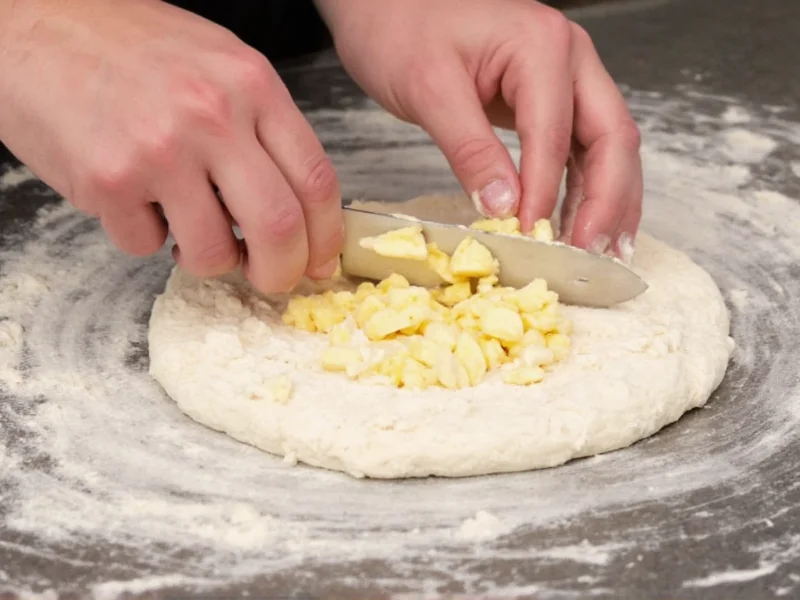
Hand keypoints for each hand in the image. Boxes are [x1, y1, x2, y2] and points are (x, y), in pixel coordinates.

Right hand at [0, 0, 342, 291]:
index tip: (320, 261)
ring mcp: (159, 149)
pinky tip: (134, 201)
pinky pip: (146, 245)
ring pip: (213, 252)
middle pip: (279, 227)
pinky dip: (146, 238)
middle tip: (270, 279)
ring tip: (188, 231)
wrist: (32, 23)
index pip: (316, 179)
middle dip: (281, 271)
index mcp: (251, 83)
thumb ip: (262, 129)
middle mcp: (212, 115)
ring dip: (208, 259)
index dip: (326, 236)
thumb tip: (298, 209)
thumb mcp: (218, 65)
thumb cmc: (128, 46)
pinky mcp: (108, 180)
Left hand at [315, 0, 641, 260]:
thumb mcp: (428, 89)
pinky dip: (585, 187)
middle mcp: (569, 59)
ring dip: (608, 200)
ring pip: (606, 146)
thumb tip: (502, 206)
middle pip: (611, 138)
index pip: (556, 135)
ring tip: (602, 251)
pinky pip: (580, 147)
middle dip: (607, 202)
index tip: (530, 238)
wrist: (385, 1)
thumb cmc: (400, 28)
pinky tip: (580, 221)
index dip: (546, 194)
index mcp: (542, 47)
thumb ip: (470, 148)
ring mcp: (564, 77)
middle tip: (591, 255)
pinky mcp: (548, 98)